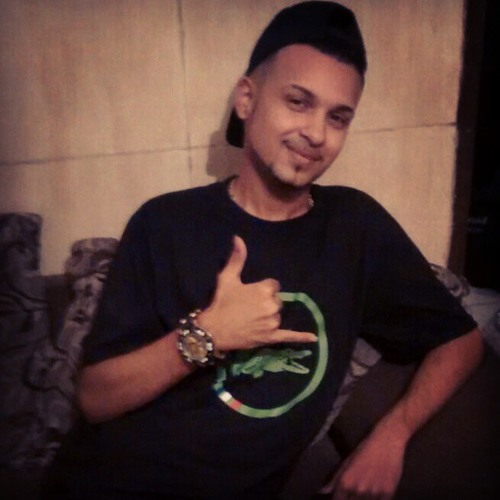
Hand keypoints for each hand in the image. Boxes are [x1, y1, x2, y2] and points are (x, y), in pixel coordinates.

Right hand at [197, 235, 316, 351]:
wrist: (213, 330)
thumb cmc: (221, 302)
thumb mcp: (227, 278)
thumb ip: (237, 258)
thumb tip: (238, 238)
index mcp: (264, 289)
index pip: (273, 285)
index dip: (262, 289)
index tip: (250, 294)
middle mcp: (272, 305)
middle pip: (277, 300)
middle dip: (266, 302)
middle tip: (249, 308)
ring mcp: (273, 322)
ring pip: (278, 315)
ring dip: (269, 316)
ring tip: (251, 320)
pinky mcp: (271, 337)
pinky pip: (289, 336)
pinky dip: (301, 337)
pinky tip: (313, 338)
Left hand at [320, 431, 405, 499]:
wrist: (387, 441)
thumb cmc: (365, 448)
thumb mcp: (348, 461)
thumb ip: (336, 478)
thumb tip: (323, 491)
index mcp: (346, 481)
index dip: (338, 499)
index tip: (341, 497)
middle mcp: (358, 489)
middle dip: (350, 499)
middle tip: (352, 493)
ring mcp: (374, 493)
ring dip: (362, 499)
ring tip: (364, 490)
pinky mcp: (388, 494)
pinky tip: (375, 493)